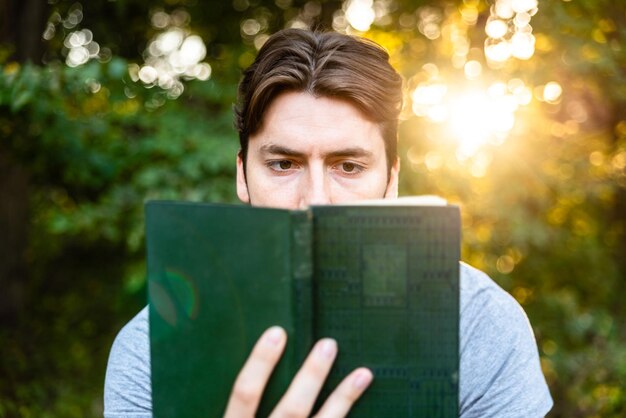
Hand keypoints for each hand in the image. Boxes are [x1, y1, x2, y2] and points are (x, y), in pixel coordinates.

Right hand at [223, 326, 372, 417]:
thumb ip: (236, 410)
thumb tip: (245, 378)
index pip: (244, 394)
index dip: (260, 363)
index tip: (277, 332)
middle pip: (291, 410)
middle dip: (312, 377)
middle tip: (329, 345)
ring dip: (342, 399)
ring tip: (363, 374)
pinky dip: (345, 416)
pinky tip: (360, 400)